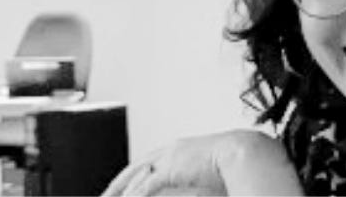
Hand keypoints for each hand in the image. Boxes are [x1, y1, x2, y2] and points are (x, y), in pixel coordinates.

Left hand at [104, 130, 296, 196]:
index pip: (144, 165)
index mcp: (176, 153)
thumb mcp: (202, 176)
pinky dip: (133, 194)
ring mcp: (169, 157)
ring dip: (118, 191)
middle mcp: (169, 152)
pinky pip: (146, 185)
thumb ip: (187, 185)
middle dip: (115, 184)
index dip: (127, 178)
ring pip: (135, 176)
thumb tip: (190, 186)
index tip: (116, 190)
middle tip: (103, 195)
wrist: (243, 154)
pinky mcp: (172, 166)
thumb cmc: (230, 166)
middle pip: (133, 168)